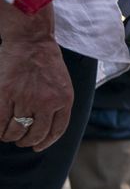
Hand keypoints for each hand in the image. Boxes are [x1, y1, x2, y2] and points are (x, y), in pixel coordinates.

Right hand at [0, 35, 71, 151]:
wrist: (31, 41)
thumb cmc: (46, 61)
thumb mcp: (62, 84)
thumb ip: (58, 104)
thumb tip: (46, 128)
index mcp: (64, 100)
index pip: (56, 130)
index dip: (45, 142)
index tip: (37, 147)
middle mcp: (47, 102)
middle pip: (35, 134)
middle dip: (26, 141)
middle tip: (20, 140)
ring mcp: (26, 98)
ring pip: (16, 130)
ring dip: (10, 137)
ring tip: (8, 135)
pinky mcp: (5, 93)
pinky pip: (0, 121)